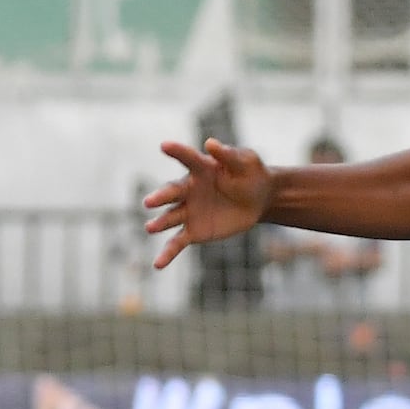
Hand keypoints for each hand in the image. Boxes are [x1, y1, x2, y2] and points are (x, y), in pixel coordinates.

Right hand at [144, 138, 273, 269]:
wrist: (260, 199)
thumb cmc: (251, 174)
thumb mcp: (246, 162)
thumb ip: (228, 155)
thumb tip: (210, 143)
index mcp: (201, 168)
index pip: (188, 159)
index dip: (177, 152)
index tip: (165, 145)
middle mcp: (189, 189)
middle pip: (172, 192)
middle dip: (161, 197)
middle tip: (149, 202)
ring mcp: (189, 211)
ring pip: (170, 217)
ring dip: (160, 223)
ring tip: (150, 228)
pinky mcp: (194, 231)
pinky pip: (177, 242)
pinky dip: (167, 253)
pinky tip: (157, 265)